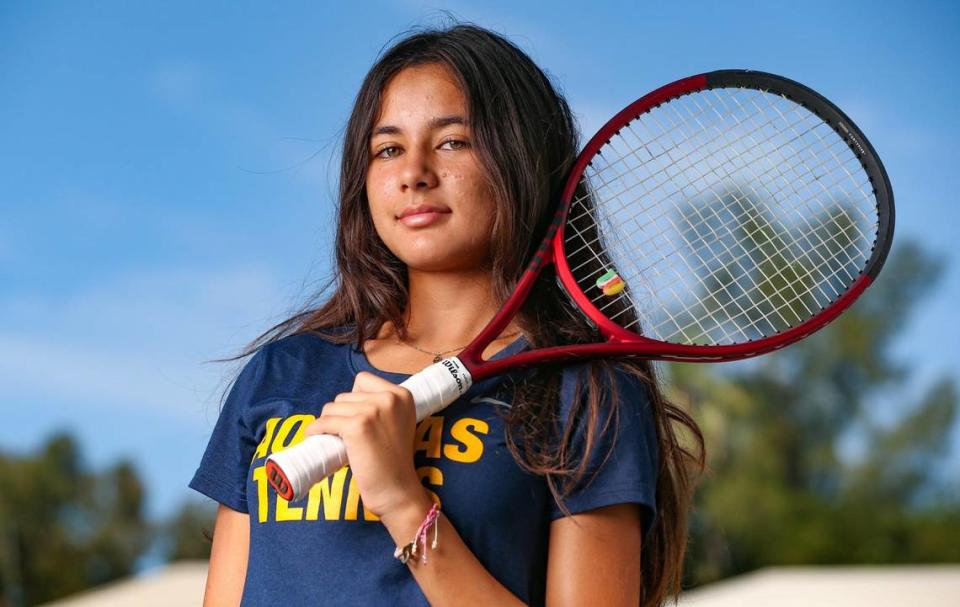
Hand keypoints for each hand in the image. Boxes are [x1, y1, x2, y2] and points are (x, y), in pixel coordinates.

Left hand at [304, 371, 425, 517]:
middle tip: (346, 434)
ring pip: (332, 407)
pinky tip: (315, 436)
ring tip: (336, 438)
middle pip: (345, 395)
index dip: (354, 399)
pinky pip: (324, 422)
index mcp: (402, 395)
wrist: (398, 489)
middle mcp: (390, 398)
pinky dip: (315, 429)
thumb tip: (347, 400)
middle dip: (341, 414)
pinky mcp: (357, 426)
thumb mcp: (400, 422)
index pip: (363, 380)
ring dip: (329, 422)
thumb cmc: (394, 461)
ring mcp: (373, 411)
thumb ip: (383, 406)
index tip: (355, 417)